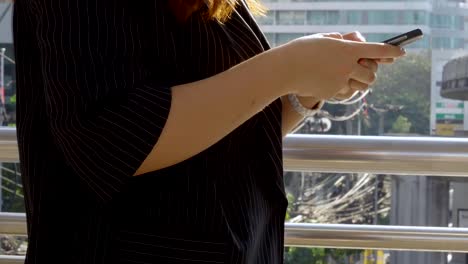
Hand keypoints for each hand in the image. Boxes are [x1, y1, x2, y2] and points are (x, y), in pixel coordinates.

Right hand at [275, 32, 404, 99]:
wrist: (284, 69)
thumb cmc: (301, 50)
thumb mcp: (322, 39)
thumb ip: (340, 41)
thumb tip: (350, 44)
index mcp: (347, 50)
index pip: (377, 50)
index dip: (392, 51)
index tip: (401, 52)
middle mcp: (347, 66)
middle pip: (372, 73)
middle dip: (372, 71)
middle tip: (366, 68)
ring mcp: (340, 81)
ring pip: (362, 86)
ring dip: (361, 81)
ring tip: (351, 76)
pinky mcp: (332, 93)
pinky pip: (344, 91)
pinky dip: (341, 86)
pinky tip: (329, 81)